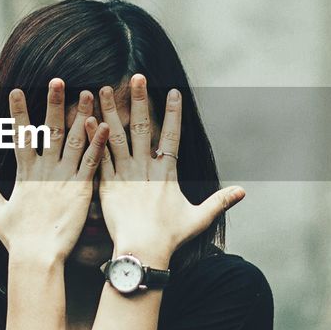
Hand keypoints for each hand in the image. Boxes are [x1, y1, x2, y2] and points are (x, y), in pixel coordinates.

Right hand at [0, 80, 109, 264]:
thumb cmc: (19, 240)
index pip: (21, 136)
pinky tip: (107, 125)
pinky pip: (92, 162)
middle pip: (50, 130)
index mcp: (25, 174)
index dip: (19, 113)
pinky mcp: (81, 189)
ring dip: (81, 116)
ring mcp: (64, 178)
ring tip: (88, 93)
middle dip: (53, 103)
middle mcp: (44, 170)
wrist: (37, 257)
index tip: (16, 90)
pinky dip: (99, 143)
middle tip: (58, 80)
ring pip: (74, 140)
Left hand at [96, 74, 244, 268]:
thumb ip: (219, 202)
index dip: (173, 113)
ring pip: (115, 136)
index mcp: (166, 172)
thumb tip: (243, 193)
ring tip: (101, 89)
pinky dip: (93, 138)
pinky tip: (87, 119)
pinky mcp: (106, 185)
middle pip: (141, 127)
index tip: (174, 91)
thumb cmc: (170, 238)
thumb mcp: (198, 218)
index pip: (171, 135)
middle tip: (136, 77)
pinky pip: (98, 156)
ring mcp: (124, 174)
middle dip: (140, 100)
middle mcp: (145, 168)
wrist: (142, 252)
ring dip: (108, 111)